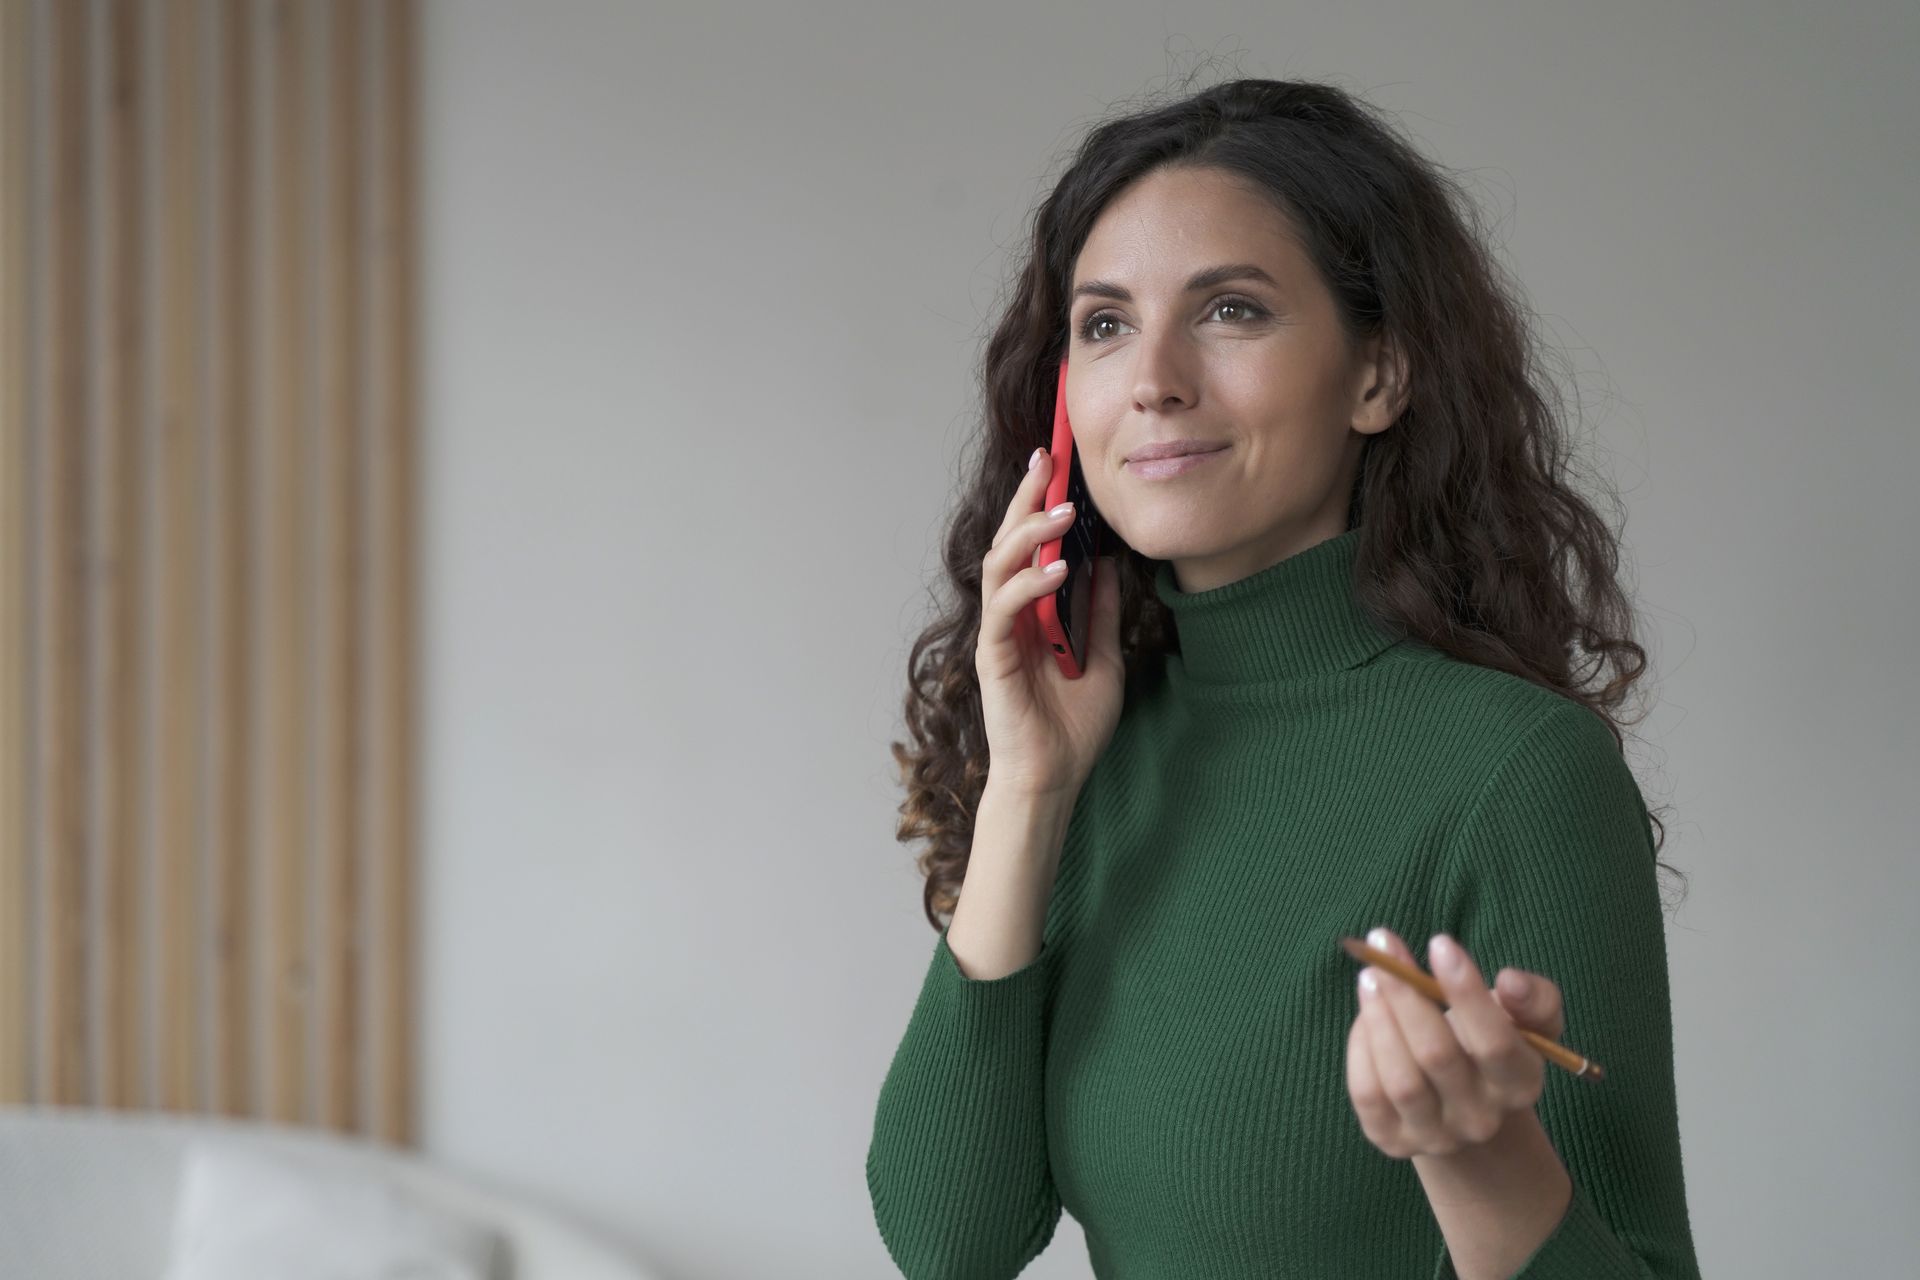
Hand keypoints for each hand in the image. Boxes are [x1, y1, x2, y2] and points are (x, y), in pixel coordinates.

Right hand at [973, 445, 1124, 798]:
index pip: (1031, 546)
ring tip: (1062, 513)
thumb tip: (1106, 563)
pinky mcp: (993, 658)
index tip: (1056, 463)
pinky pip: (1004, 611)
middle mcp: (1010, 615)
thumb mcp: (1105, 657)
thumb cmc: (1072, 727)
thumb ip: (1099, 611)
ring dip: (1029, 536)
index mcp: (1033, 611)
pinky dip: (1028, 587)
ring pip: (999, 567)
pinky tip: (1058, 571)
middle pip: (1008, 543)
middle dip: (1025, 499)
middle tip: (1046, 460)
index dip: (1038, 503)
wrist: (1054, 777)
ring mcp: (999, 634)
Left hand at [1345, 926, 1565, 1158]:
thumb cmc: (1496, 1042)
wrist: (1466, 1106)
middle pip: (1437, 1056)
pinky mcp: (1392, 1140)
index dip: (1466, 992)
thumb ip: (1534, 997)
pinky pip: (1367, 1093)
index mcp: (1519, 1084)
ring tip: (1370, 976)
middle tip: (1384, 944)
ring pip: (1400, 1079)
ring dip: (1379, 1018)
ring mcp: (1435, 1135)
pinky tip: (1366, 1015)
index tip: (1440, 942)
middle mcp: (1479, 1118)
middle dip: (1406, 993)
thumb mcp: (1528, 1020)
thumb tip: (1511, 981)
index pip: (1495, 1043)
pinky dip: (1360, 1048)